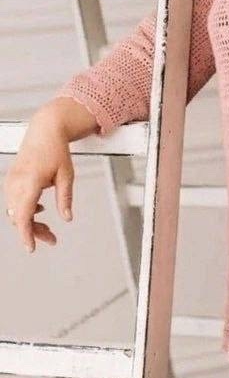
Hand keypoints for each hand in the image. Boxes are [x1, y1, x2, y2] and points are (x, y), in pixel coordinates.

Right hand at [3, 112, 75, 252]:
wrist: (45, 130)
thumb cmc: (56, 149)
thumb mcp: (67, 175)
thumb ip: (65, 198)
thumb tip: (67, 217)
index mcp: (30, 182)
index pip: (24, 215)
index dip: (26, 234)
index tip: (32, 247)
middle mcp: (17, 182)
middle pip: (19, 217)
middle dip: (33, 231)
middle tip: (51, 239)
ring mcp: (12, 180)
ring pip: (15, 211)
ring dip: (29, 221)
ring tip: (47, 228)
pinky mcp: (12, 179)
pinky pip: (13, 201)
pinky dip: (24, 210)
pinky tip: (38, 210)